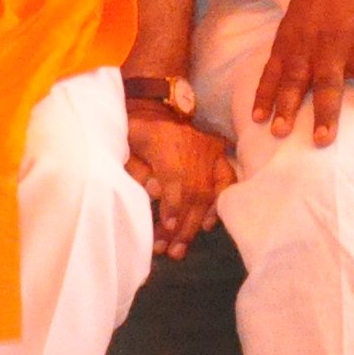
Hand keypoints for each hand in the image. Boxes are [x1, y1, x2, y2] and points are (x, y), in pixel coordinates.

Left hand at [126, 107, 232, 256]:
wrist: (157, 103)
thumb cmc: (136, 128)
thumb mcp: (127, 142)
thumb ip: (136, 167)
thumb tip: (155, 191)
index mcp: (167, 144)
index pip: (175, 181)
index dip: (172, 207)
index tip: (166, 230)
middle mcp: (193, 148)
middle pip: (193, 193)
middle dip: (182, 226)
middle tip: (171, 252)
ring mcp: (209, 150)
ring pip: (208, 192)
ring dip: (196, 222)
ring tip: (182, 247)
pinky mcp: (218, 151)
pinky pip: (226, 179)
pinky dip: (219, 202)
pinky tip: (210, 224)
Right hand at [252, 0, 353, 145]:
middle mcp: (331, 47)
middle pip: (327, 82)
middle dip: (324, 112)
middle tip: (322, 140)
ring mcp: (302, 46)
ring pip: (293, 78)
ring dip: (286, 106)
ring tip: (279, 131)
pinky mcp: (282, 45)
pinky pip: (270, 71)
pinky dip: (262, 93)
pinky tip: (257, 115)